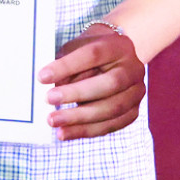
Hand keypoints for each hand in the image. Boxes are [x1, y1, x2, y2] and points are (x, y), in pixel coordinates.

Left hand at [38, 26, 145, 140]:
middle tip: (49, 99)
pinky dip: (87, 130)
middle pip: (109, 84)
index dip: (67, 66)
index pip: (92, 55)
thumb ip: (66, 65)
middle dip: (76, 94)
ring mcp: (136, 92)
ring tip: (54, 121)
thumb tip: (51, 87)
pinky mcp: (133, 111)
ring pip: (112, 108)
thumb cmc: (89, 52)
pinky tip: (66, 132)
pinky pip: (112, 124)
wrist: (117, 58)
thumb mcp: (76, 49)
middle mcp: (132, 69)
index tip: (42, 77)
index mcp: (117, 47)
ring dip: (80, 118)